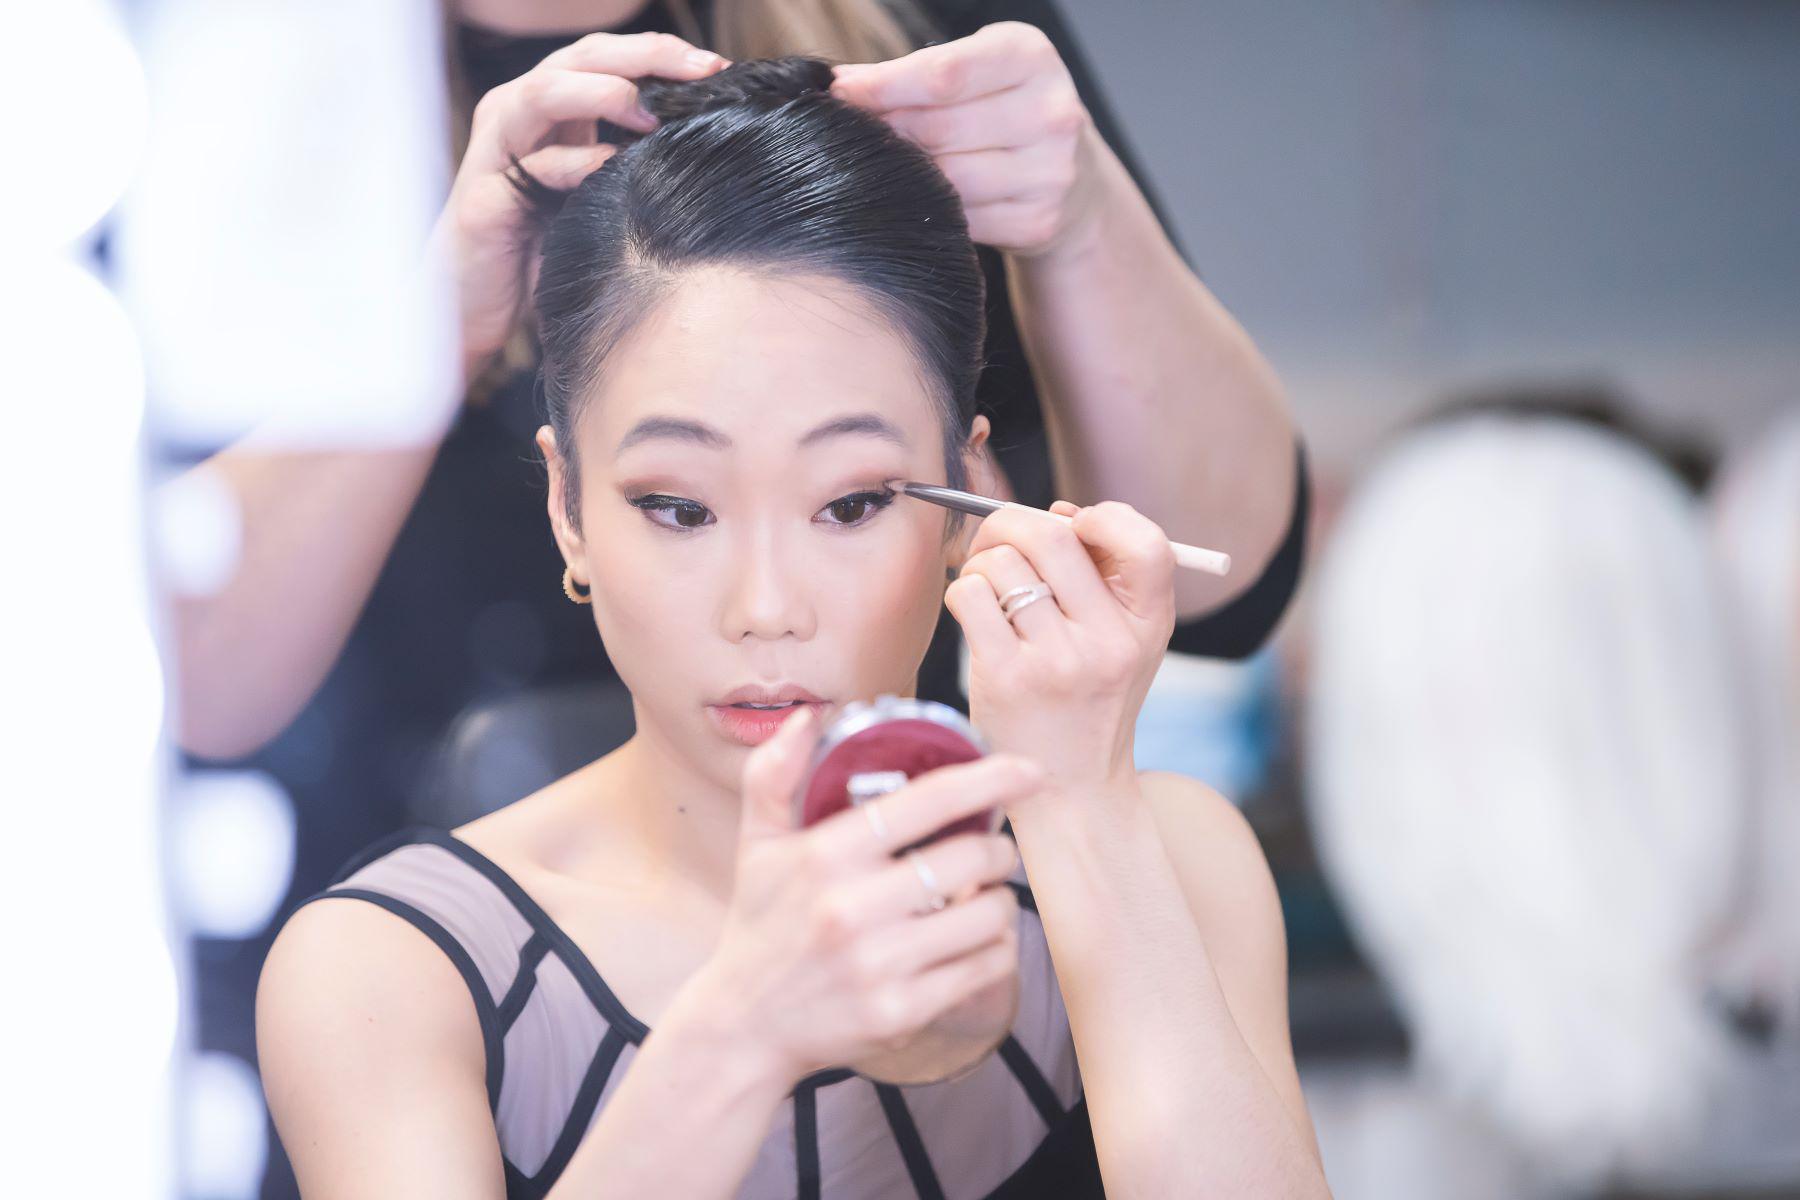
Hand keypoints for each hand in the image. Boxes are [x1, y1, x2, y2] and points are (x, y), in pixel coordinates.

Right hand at [437, 32, 727, 378]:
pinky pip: (531, 166)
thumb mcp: (594, 195)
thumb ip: (628, 161)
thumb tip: (703, 141)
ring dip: (604, 93)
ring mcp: (495, 150)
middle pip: (582, 56)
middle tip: (701, 73)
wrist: (473, 307)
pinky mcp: (483, 197)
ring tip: (651, 116)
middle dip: (646, 57)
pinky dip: (575, 162)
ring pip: (545, 91)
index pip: (606, 56)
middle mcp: (517, 114)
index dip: (660, 54)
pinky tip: (611, 169)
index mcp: (547, 109)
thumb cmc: (538, 250)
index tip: (718, 69)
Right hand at [691, 709, 1042, 1084]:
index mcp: (825, 854)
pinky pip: (984, 969)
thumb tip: (806, 717)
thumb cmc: (760, 924)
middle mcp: (851, 907)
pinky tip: (978, 942)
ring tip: (984, 898)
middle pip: (972, 859)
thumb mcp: (755, 845)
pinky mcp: (900, 1012)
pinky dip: (995, 950)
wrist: (743, 1026)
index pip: (928, 801)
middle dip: (997, 850)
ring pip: (989, 917)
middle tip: (992, 850)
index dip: (989, 779)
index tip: (1027, 771)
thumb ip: (773, 775)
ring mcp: (878, 964)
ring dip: (1001, 903)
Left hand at [830, 22, 1103, 257]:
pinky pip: (962, 220)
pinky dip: (933, 211)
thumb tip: (841, 86)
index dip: (883, 86)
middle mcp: (1052, 113)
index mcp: (1031, 58)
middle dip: (886, 132)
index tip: (838, 92)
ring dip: (905, 176)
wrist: (1072, 171)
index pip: (943, 75)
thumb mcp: (978, 68)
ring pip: (946, 180)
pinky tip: (922, 199)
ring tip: (887, 168)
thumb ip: (917, 72)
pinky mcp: (1039, 222)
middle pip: (937, 129)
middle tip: (854, 136)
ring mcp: (1050, 173)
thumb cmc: (1005, 107)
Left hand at [945, 501, 1176, 809]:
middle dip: (1014, 522)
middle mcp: (1108, 642)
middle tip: (1002, 540)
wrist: (1073, 786)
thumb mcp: (1128, 641)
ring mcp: (1057, 661)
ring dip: (984, 563)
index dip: (1104, 517)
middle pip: (1053, 536)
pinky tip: (974, 612)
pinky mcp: (1007, 677)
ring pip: (1003, 563)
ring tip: (989, 588)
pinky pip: (970, 595)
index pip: (1147, 544)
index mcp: (1148, 624)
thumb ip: (1106, 576)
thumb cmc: (1091, 696)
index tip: (1075, 524)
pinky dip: (963, 591)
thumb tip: (1056, 512)